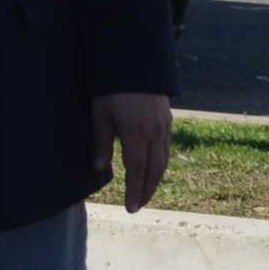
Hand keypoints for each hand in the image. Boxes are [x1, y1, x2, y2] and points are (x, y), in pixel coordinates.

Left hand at [91, 93, 171, 212]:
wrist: (136, 61)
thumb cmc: (111, 87)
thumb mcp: (100, 114)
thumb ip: (101, 143)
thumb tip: (100, 170)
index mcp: (137, 134)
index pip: (137, 171)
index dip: (135, 191)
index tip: (131, 208)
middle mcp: (155, 133)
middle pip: (154, 170)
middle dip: (147, 190)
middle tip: (138, 206)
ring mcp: (164, 126)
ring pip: (163, 160)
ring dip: (156, 179)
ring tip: (146, 191)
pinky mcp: (168, 119)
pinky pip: (167, 147)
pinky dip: (161, 163)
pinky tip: (154, 167)